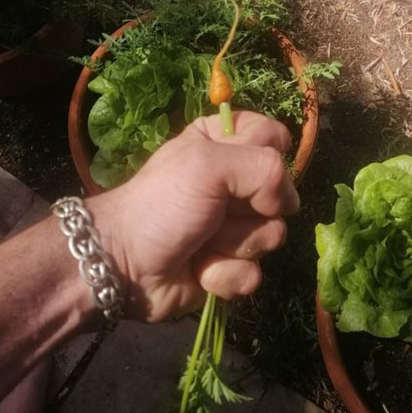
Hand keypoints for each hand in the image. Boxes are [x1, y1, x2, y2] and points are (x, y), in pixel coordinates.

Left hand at [89, 111, 298, 322]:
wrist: (123, 264)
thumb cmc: (163, 203)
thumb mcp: (210, 164)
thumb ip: (264, 167)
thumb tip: (288, 203)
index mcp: (224, 143)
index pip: (275, 138)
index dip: (267, 155)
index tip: (241, 167)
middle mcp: (235, 181)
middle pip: (281, 193)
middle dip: (249, 208)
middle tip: (214, 210)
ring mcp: (235, 226)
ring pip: (272, 236)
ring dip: (233, 244)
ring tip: (202, 242)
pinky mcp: (231, 265)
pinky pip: (254, 273)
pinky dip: (225, 273)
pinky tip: (200, 270)